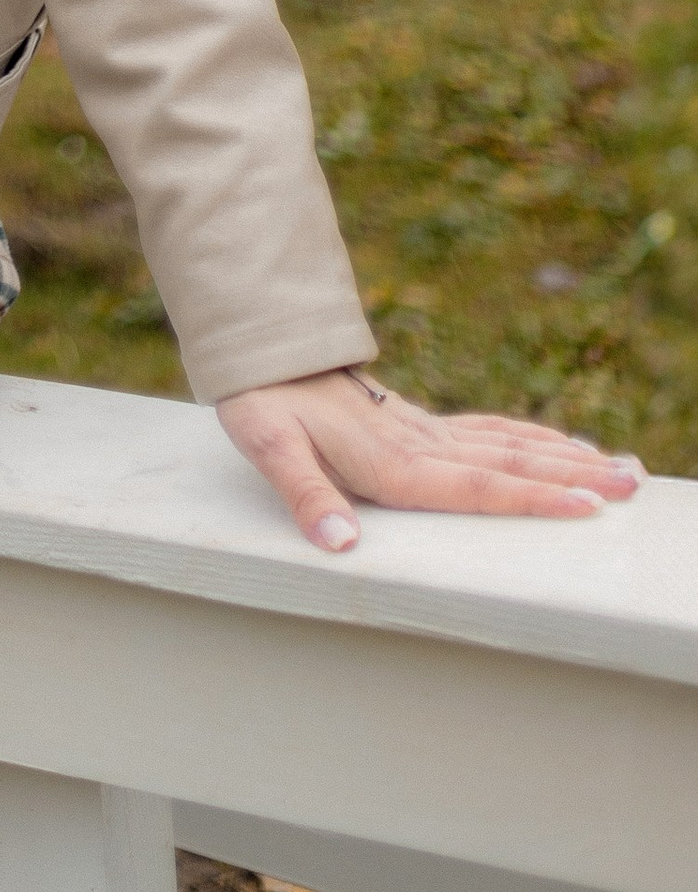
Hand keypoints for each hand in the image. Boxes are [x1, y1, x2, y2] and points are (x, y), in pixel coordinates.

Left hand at [218, 366, 642, 550]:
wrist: (259, 345)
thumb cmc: (263, 400)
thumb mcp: (269, 447)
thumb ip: (306, 497)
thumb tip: (341, 547)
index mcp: (394, 462)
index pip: (477, 484)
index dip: (533, 496)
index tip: (587, 505)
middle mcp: (419, 445)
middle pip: (510, 461)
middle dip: (573, 475)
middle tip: (632, 485)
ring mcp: (421, 430)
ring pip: (506, 443)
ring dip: (562, 454)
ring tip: (616, 465)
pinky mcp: (415, 422)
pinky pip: (486, 431)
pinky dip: (528, 437)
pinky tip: (553, 442)